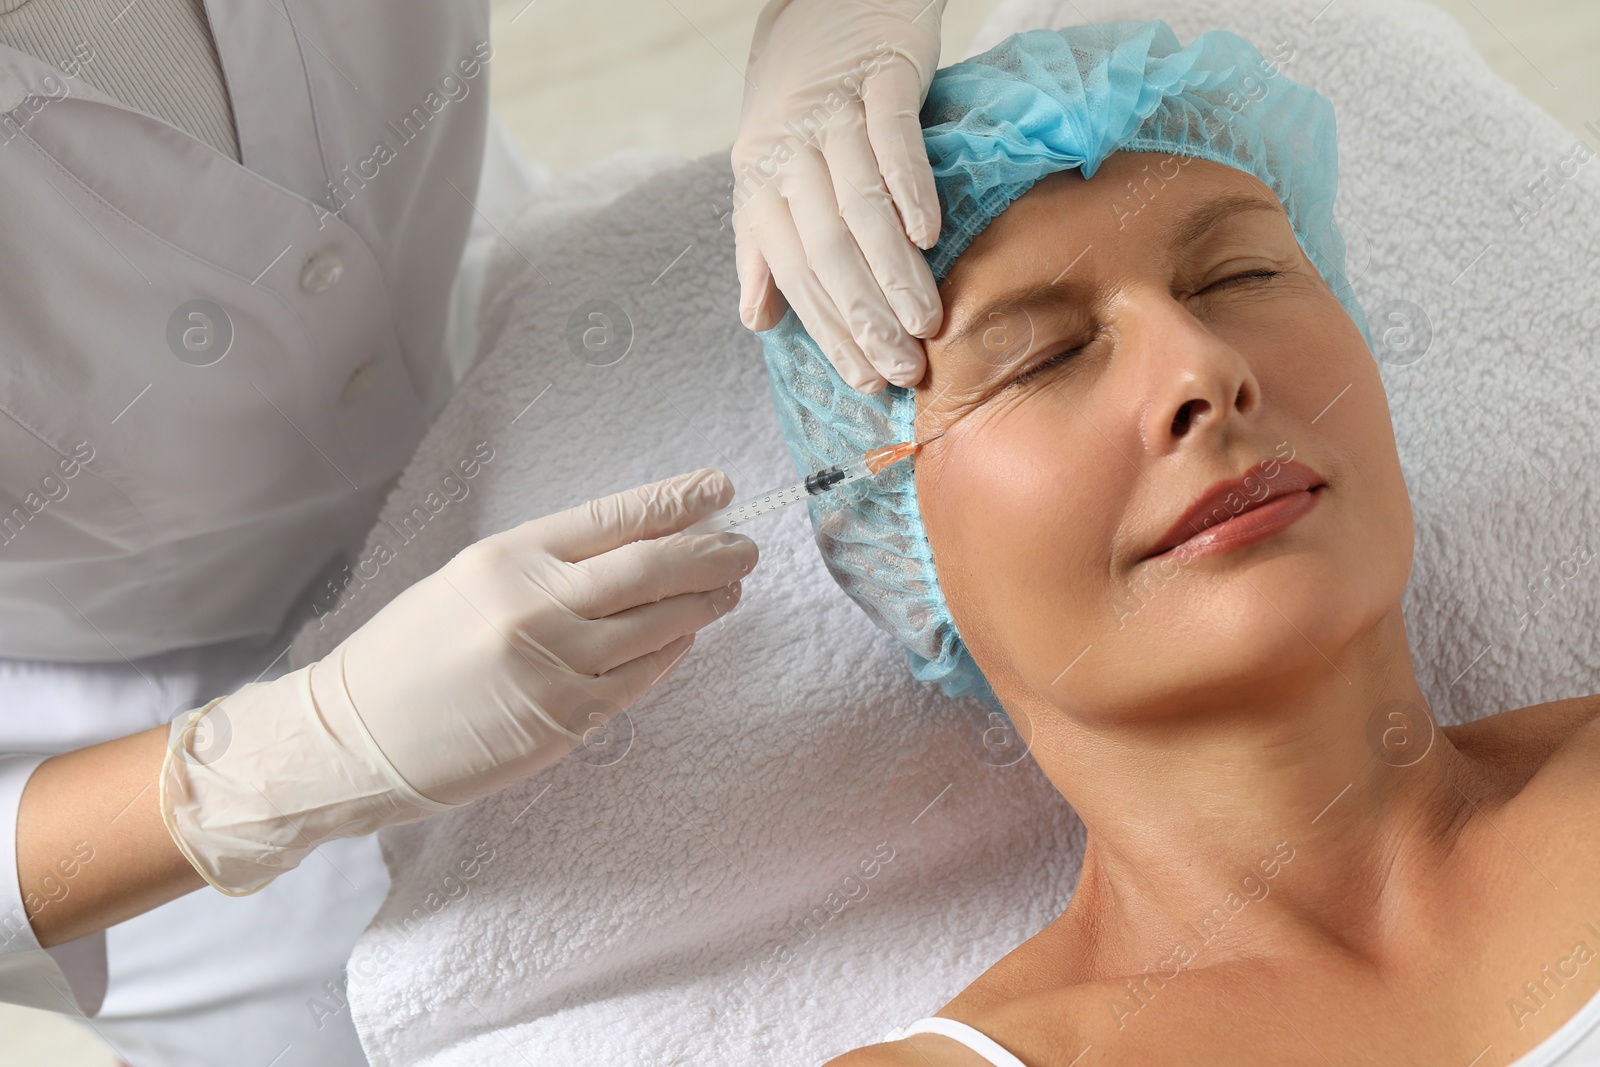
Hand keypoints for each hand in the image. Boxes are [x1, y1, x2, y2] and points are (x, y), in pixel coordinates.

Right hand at [160, 469, 756, 893]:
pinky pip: (642, 677)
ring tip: (730, 588)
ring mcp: (556, 664)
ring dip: (704, 602)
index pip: (616, 516)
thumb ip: (548, 563)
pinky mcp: (566, 718)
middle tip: (745, 545)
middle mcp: (538, 604)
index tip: (721, 487)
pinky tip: (689, 636)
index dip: (677, 500)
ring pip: (659, 623)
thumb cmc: (410, 653)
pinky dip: (674, 651)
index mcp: (510, 556)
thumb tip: (635, 544)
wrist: (356, 736)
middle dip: (710, 552)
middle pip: (652, 566)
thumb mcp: (469, 580)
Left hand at [732, 0, 946, 392]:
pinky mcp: (880, 77)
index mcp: (760, 183)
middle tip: (903, 367)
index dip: (827, 331)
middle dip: (864, 316)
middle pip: (825, 248)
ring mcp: (834, 113)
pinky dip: (909, 188)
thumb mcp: (769, 174)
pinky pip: (892, 138)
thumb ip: (763, 248)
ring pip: (858, 204)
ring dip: (891, 270)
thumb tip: (756, 320)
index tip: (864, 379)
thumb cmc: (801, 104)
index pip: (793, 272)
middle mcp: (790, 151)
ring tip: (925, 323)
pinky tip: (929, 235)